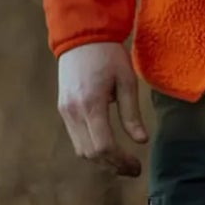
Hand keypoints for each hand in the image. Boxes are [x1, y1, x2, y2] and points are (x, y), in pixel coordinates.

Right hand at [57, 41, 148, 176]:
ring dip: (101, 160)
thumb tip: (141, 141)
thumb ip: (132, 113)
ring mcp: (65, 111)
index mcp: (91, 105)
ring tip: (122, 161)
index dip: (121, 161)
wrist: (82, 35)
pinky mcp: (63, 109)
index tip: (136, 166)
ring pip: (80, 149)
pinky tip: (108, 147)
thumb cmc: (108, 55)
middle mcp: (73, 112)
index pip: (103, 146)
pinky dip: (91, 148)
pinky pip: (76, 138)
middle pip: (90, 154)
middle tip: (132, 169)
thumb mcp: (126, 81)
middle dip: (112, 165)